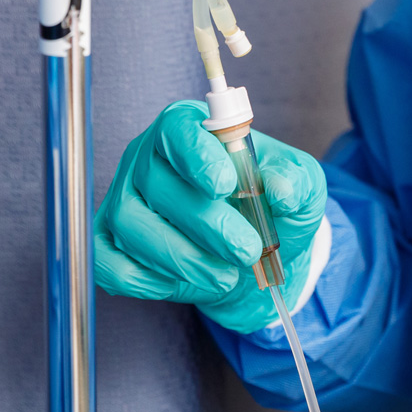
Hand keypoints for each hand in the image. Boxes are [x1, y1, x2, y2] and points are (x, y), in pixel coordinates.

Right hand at [94, 99, 326, 333]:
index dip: (196, 155)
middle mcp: (147, 160)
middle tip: (247, 250)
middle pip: (156, 183)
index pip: (177, 129)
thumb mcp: (300, 185)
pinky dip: (148, 281)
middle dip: (205, 224)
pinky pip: (111, 264)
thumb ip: (296, 180)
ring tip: (225, 275)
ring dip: (182, 258)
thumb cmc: (269, 205)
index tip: (224, 184)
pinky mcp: (110, 245)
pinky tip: (186, 283)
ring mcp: (123, 202)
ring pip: (132, 226)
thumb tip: (282, 189)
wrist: (253, 253)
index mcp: (188, 129)